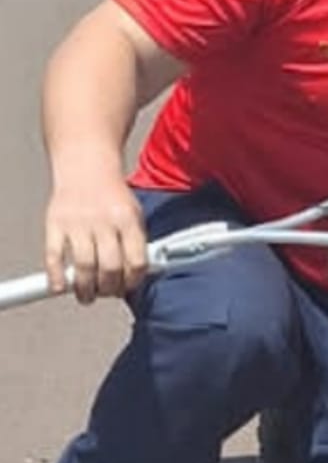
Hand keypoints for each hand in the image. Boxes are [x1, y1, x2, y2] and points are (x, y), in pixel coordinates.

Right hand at [43, 165, 147, 303]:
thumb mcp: (135, 214)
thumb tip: (138, 274)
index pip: (137, 261)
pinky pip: (54, 255)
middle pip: (110, 266)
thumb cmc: (112, 195)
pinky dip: (56, 275)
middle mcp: (104, 222)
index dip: (134, 281)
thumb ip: (137, 242)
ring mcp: (78, 223)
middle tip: (107, 293)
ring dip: (86, 288)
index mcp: (128, 220)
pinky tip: (61, 287)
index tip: (128, 288)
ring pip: (84, 265)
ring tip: (87, 296)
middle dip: (110, 288)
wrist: (86, 166)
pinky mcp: (55, 223)